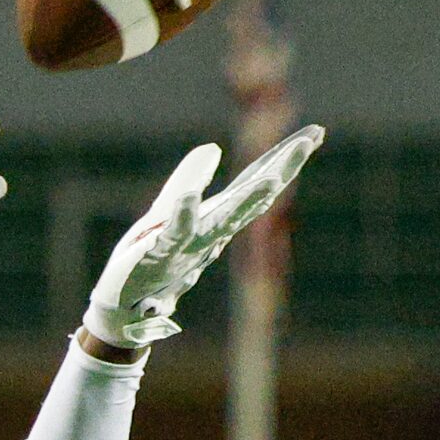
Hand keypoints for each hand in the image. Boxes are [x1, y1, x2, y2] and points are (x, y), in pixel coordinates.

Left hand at [85, 125, 324, 347]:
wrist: (124, 307)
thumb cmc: (150, 259)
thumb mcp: (169, 211)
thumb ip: (189, 179)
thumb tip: (213, 147)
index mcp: (216, 219)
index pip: (254, 183)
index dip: (284, 159)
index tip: (316, 133)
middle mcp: (210, 232)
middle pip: (251, 198)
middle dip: (280, 171)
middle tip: (308, 143)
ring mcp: (188, 245)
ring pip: (223, 220)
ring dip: (247, 201)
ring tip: (271, 179)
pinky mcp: (160, 253)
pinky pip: (175, 234)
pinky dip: (183, 216)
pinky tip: (190, 198)